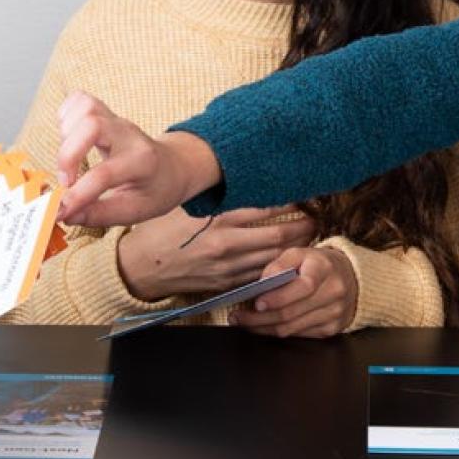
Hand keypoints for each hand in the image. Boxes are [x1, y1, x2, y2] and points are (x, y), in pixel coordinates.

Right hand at [55, 91, 220, 226]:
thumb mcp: (136, 212)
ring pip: (85, 107)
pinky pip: (79, 100)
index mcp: (143, 162)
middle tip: (66, 181)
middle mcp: (129, 134)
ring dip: (66, 134)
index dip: (77, 194)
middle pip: (92, 124)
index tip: (60, 211)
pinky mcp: (105, 112)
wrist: (174, 167)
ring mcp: (117, 120)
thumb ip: (100, 214)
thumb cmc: (155, 191)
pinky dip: (66, 117)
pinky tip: (69, 140)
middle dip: (67, 154)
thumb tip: (64, 214)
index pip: (104, 174)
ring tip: (68, 161)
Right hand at [118, 206, 315, 299]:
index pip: (266, 207)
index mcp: (216, 218)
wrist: (142, 266)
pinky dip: (278, 266)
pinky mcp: (227, 284)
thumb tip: (243, 174)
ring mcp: (228, 267)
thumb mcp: (187, 203)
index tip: (304, 195)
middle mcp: (226, 243)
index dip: (291, 201)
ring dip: (296, 248)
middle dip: (304, 227)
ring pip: (275, 258)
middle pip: (279, 236)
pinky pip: (261, 275)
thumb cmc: (162, 229)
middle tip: (315, 217)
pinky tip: (287, 258)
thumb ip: (216, 194)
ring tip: (309, 236)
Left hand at [231, 246, 357, 338]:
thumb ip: (280, 264)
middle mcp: (333, 291)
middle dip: (260, 317)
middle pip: (292, 312)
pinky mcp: (331, 329)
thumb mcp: (300, 253)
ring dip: (264, 328)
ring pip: (291, 328)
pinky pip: (298, 335)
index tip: (257, 302)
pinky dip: (278, 332)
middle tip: (238, 317)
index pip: (303, 286)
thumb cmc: (316, 264)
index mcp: (324, 268)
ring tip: (244, 323)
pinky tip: (263, 327)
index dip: (278, 297)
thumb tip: (262, 282)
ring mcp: (334, 313)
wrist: (350, 278)